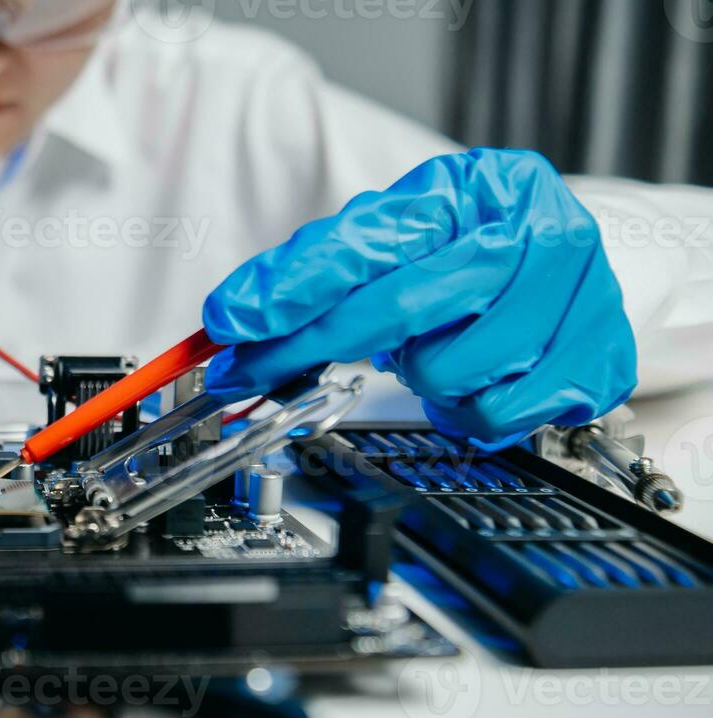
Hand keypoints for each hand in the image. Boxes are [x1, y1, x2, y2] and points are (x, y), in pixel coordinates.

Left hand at [202, 149, 636, 446]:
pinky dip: (468, 411)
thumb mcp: (393, 239)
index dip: (290, 289)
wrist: (564, 268)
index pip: (364, 242)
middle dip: (311, 349)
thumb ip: (315, 269)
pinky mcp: (599, 357)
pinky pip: (495, 415)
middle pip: (398, 310)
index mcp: (475, 188)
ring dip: (421, 377)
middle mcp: (535, 232)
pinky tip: (477, 379)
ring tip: (435, 352)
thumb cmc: (466, 252)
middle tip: (257, 373)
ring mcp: (578, 295)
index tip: (231, 325)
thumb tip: (235, 315)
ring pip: (447, 373)